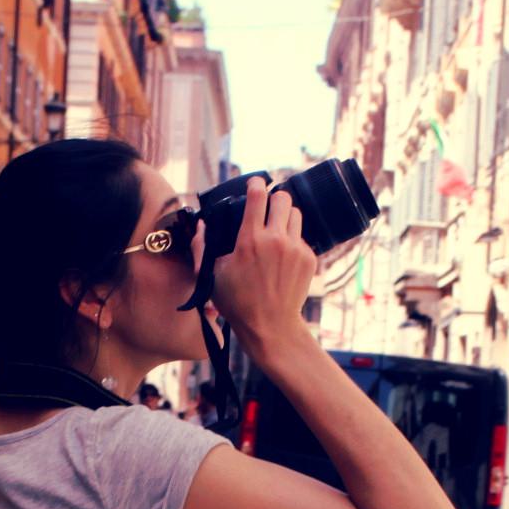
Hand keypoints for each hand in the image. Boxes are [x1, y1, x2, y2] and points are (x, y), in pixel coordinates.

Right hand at [209, 176, 317, 368]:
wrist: (271, 326)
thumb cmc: (238, 303)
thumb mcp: (212, 275)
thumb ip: (202, 247)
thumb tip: (200, 226)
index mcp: (250, 240)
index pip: (257, 196)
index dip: (255, 184)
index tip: (255, 182)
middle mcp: (276, 240)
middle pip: (283, 198)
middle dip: (273, 199)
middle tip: (266, 208)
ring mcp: (295, 249)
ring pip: (295, 214)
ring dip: (285, 217)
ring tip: (275, 229)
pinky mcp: (308, 258)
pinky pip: (302, 237)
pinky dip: (292, 240)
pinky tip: (282, 255)